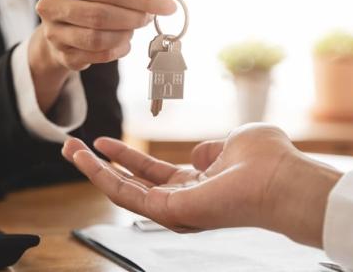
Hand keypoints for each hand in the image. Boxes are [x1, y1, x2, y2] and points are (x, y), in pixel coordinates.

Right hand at [27, 0, 175, 111]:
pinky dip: (118, 50)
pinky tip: (124, 42)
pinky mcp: (62, 55)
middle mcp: (51, 5)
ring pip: (98, 38)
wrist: (59, 29)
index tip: (169, 5)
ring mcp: (53, 33)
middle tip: (151, 18)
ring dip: (125, 34)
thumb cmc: (88, 3)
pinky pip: (97, 56)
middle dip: (134, 17)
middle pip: (101, 15)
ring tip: (134, 29)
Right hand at [62, 123, 341, 247]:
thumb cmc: (269, 159)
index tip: (105, 140)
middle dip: (100, 165)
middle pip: (131, 183)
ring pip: (122, 191)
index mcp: (197, 184)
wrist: (283, 178)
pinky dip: (104, 176)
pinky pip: (127, 195)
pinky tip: (87, 159)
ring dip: (93, 170)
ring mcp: (175, 209)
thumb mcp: (235, 142)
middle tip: (72, 146)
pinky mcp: (170, 211)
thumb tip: (198, 153)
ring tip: (69, 148)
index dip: (126, 157)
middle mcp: (182, 200)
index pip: (152, 172)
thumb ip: (212, 149)